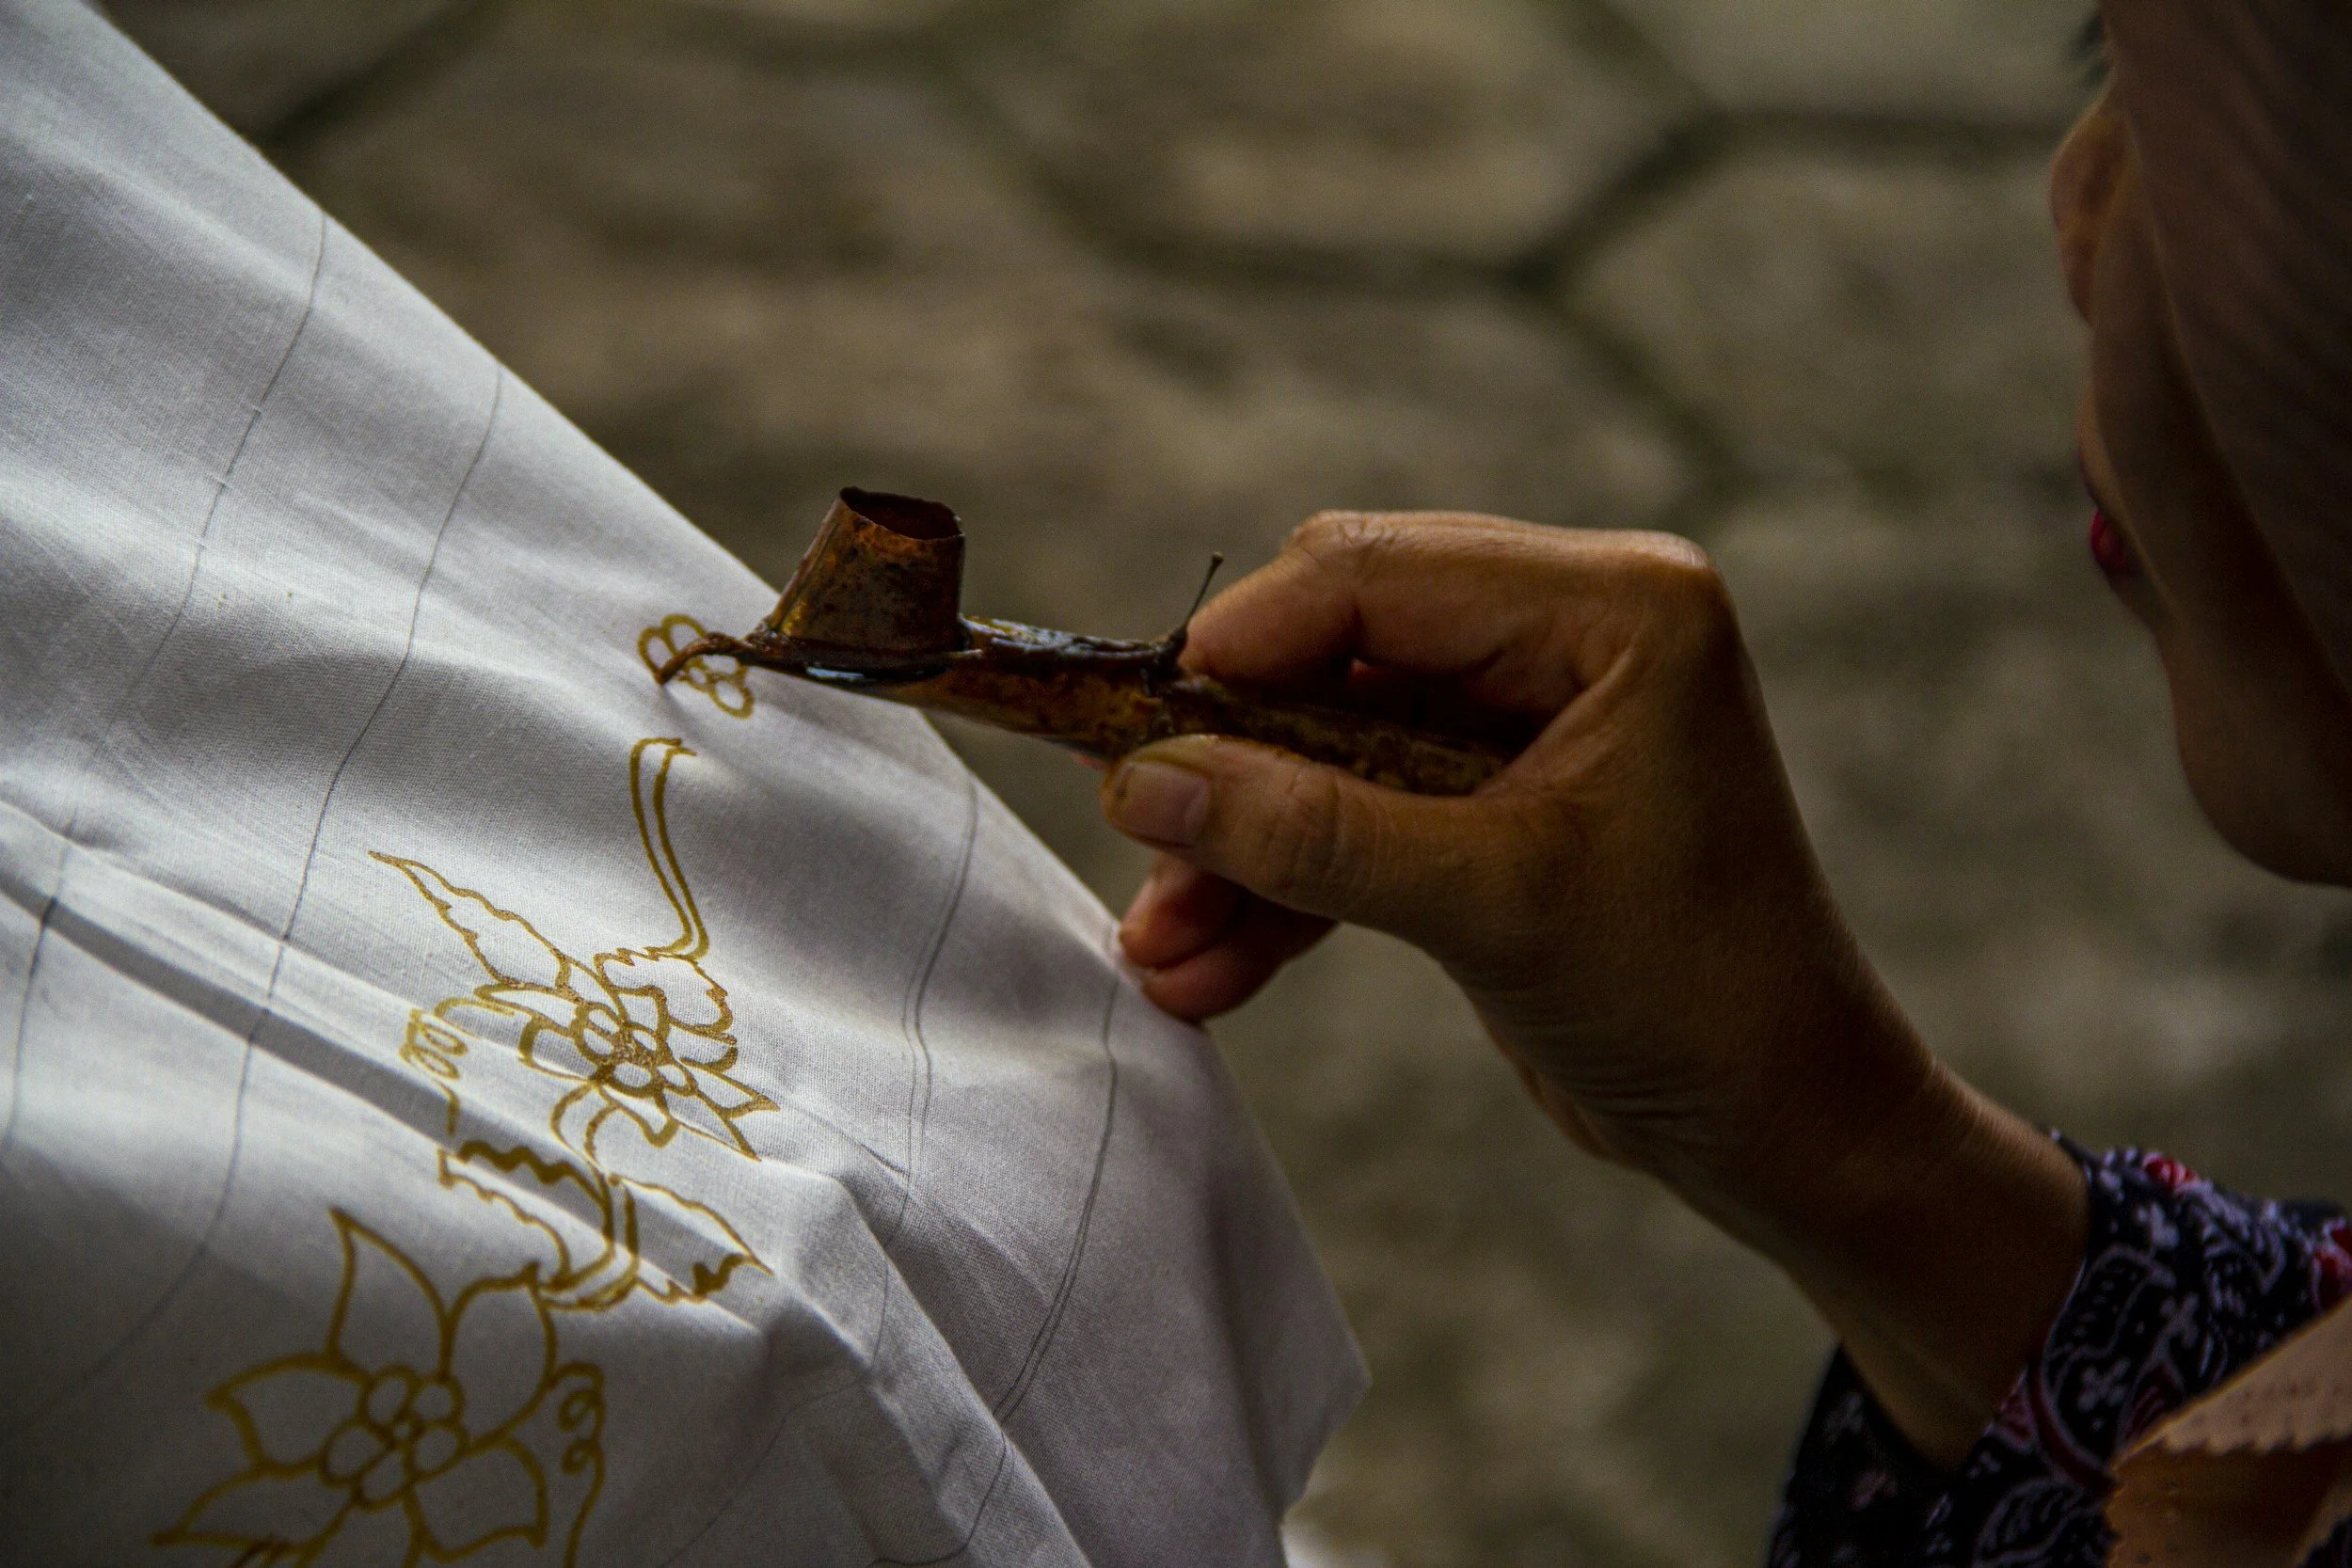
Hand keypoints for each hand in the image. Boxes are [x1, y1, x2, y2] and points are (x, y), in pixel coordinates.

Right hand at [1101, 510, 2084, 1463]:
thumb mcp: (1491, 905)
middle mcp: (1571, 632)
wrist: (1782, 1130)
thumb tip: (1145, 780)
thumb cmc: (1692, 1001)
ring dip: (1244, 846)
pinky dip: (1287, 887)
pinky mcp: (1496, 801)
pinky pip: (1357, 813)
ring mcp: (1529, 716)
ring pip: (1328, 743)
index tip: (1126, 730)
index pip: (1373, 576)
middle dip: (1232, 765)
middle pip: (1334, 650)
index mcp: (1614, 606)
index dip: (1239, 647)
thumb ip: (1313, 835)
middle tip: (1138, 841)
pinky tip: (1208, 970)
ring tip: (1159, 951)